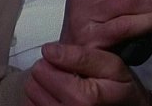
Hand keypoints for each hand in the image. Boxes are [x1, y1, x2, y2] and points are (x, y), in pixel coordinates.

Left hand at [24, 43, 151, 105]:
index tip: (66, 62)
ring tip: (64, 88)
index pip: (41, 71)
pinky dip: (41, 101)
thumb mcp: (111, 67)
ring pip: (30, 97)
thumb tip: (49, 50)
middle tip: (67, 75)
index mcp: (82, 99)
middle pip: (33, 85)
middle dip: (47, 75)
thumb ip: (82, 56)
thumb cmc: (120, 92)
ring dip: (43, 89)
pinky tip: (59, 98)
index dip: (53, 61)